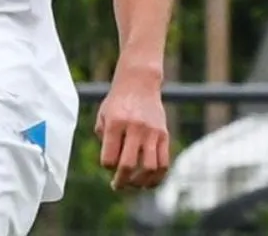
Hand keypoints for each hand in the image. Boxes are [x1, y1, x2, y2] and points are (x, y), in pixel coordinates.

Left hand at [95, 65, 169, 191]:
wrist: (139, 82)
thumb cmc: (117, 101)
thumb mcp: (103, 114)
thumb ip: (104, 137)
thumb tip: (111, 165)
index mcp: (115, 123)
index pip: (109, 158)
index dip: (107, 166)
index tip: (108, 164)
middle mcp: (134, 128)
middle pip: (128, 165)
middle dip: (121, 181)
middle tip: (117, 185)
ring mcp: (151, 132)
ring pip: (149, 167)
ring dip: (140, 182)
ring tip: (134, 184)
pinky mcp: (164, 134)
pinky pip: (164, 163)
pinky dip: (157, 177)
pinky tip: (149, 183)